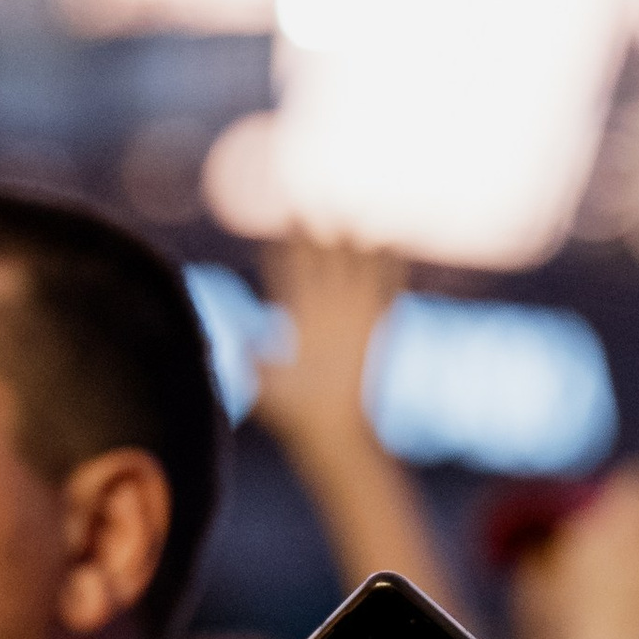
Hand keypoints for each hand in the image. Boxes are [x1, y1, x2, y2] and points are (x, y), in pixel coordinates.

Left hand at [253, 238, 403, 458]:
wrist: (332, 436)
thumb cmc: (294, 418)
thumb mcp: (266, 391)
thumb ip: (256, 366)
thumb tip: (242, 342)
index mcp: (295, 321)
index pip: (291, 274)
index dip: (290, 246)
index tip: (290, 217)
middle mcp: (323, 316)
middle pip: (323, 266)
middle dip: (323, 237)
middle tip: (323, 201)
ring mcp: (350, 323)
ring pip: (353, 276)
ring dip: (357, 249)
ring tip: (360, 218)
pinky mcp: (374, 334)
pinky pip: (384, 296)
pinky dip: (391, 273)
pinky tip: (396, 249)